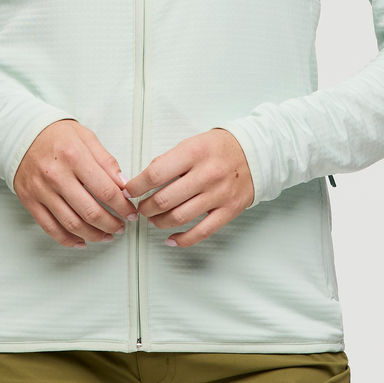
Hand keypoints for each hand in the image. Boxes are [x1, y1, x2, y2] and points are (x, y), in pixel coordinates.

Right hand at [14, 119, 137, 247]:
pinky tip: (82, 241)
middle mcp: (56, 176)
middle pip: (90, 212)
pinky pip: (51, 228)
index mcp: (74, 157)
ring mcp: (41, 190)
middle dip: (111, 224)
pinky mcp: (30, 201)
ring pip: (72, 224)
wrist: (21, 134)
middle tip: (121, 227)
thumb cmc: (56, 135)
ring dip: (94, 235)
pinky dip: (68, 240)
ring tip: (106, 235)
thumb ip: (106, 161)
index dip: (122, 207)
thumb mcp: (86, 137)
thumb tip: (123, 185)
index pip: (105, 190)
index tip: (130, 212)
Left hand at [124, 128, 254, 246]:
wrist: (254, 154)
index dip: (136, 186)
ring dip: (159, 222)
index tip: (129, 191)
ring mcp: (218, 194)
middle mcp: (206, 174)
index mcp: (194, 153)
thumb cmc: (219, 148)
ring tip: (153, 219)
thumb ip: (169, 161)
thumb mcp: (191, 143)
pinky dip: (182, 239)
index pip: (155, 174)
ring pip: (179, 217)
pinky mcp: (228, 211)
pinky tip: (170, 238)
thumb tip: (143, 181)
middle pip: (164, 200)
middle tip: (140, 207)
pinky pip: (201, 232)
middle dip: (145, 207)